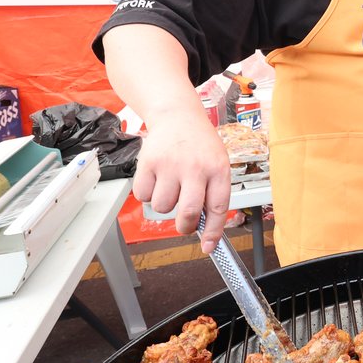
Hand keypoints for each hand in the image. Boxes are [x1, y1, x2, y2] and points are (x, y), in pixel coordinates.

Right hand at [132, 110, 231, 252]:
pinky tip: (157, 179)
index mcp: (218, 169)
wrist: (177, 116)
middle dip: (185, 227)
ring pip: (163, 207)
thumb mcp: (217, 163)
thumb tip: (205, 227)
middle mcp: (195, 168)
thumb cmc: (200, 144)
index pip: (218, 208)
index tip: (209, 246)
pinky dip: (148, 194)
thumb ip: (213, 192)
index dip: (214, 232)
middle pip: (188, 213)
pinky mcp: (148, 163)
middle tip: (184, 225)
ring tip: (171, 187)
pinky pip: (144, 196)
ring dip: (165, 205)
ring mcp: (170, 165)